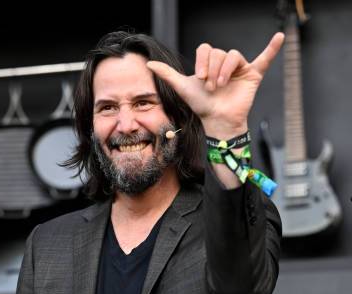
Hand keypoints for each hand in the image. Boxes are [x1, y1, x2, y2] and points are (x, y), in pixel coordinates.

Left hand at [147, 33, 284, 138]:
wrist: (217, 121)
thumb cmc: (201, 105)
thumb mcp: (182, 87)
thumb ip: (167, 74)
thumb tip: (148, 64)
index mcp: (211, 62)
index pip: (207, 49)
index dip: (202, 62)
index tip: (199, 78)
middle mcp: (225, 63)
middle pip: (220, 53)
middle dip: (213, 69)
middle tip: (211, 87)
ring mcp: (240, 68)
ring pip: (234, 55)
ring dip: (225, 70)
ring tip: (221, 85)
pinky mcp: (253, 75)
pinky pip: (265, 59)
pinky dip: (273, 48)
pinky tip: (280, 37)